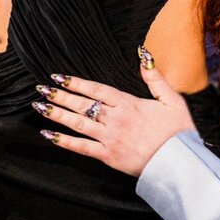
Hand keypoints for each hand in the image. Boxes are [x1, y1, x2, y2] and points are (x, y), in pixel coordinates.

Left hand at [33, 52, 194, 175]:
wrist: (180, 163)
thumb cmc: (178, 132)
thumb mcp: (172, 99)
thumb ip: (155, 78)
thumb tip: (143, 56)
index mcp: (129, 104)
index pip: (96, 90)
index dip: (76, 83)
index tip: (59, 77)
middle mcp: (116, 120)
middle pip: (83, 105)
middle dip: (60, 96)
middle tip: (41, 89)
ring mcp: (111, 139)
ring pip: (78, 124)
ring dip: (58, 115)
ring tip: (40, 108)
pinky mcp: (109, 157)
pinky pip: (82, 148)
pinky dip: (64, 141)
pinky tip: (50, 135)